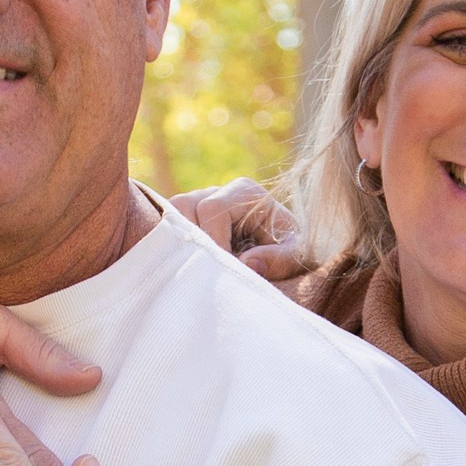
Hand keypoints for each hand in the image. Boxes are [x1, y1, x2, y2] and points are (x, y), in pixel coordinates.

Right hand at [173, 179, 306, 283]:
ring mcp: (198, 205)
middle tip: (209, 272)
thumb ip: (279, 260)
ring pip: (170, 217)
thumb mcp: (298, 256)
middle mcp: (217, 192)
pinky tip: (191, 271)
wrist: (287, 254)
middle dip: (194, 242)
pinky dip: (175, 250)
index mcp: (245, 193)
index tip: (226, 270)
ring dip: (181, 245)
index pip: (212, 208)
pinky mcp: (187, 222)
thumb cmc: (293, 251)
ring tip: (201, 271)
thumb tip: (248, 264)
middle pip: (184, 206)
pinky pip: (167, 230)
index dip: (214, 241)